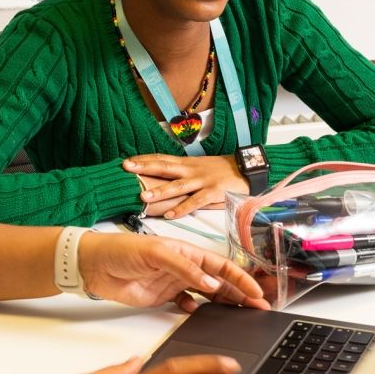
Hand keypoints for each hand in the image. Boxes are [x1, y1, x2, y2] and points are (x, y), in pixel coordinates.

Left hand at [79, 232, 270, 311]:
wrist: (92, 265)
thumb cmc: (120, 249)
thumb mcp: (155, 252)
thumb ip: (184, 268)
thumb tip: (210, 283)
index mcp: (186, 251)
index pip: (221, 266)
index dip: (241, 278)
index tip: (256, 292)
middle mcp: (183, 266)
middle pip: (219, 282)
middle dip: (240, 294)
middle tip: (259, 307)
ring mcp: (173, 282)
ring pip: (207, 294)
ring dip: (224, 303)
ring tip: (241, 313)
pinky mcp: (161, 297)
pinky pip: (185, 304)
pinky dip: (195, 310)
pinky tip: (199, 313)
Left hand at [123, 154, 248, 218]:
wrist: (247, 169)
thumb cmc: (222, 170)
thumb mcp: (200, 168)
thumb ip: (182, 174)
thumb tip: (162, 180)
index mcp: (186, 163)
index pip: (161, 158)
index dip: (144, 159)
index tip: (126, 161)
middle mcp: (191, 170)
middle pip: (164, 167)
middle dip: (145, 167)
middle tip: (127, 168)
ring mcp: (202, 181)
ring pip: (177, 186)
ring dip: (159, 191)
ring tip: (143, 196)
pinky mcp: (213, 192)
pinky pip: (195, 201)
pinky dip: (182, 209)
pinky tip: (170, 214)